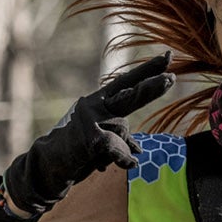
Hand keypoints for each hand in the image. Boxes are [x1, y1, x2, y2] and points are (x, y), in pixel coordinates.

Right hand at [0, 53, 173, 215]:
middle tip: (171, 78)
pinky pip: (114, 148)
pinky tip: (123, 164)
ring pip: (121, 127)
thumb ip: (121, 139)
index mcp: (103, 101)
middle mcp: (96, 104)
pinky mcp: (87, 137)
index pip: (129, 82)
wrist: (49, 165)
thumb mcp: (104, 141)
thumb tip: (137, 151)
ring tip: (119, 158)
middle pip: (128, 93)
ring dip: (121, 145)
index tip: (169, 56)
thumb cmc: (78, 151)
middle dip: (150, 87)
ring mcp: (90, 118)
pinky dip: (121, 158)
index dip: (149, 70)